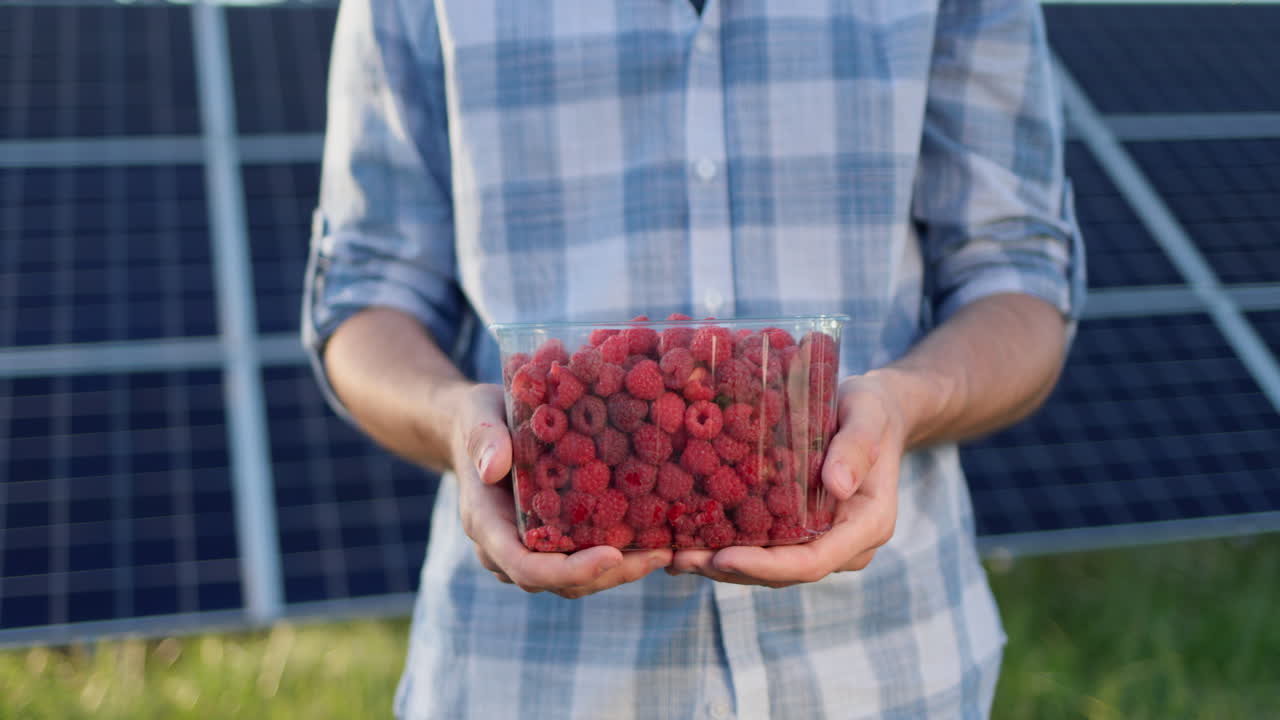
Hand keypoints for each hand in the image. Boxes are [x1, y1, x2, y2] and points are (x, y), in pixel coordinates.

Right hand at [453, 384, 671, 597]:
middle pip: (559, 582)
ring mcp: (527, 550)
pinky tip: (651, 541)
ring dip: (619, 572)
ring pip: (574, 581)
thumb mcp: (479, 417)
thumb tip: (492, 468)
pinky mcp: (547, 542)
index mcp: (487, 524)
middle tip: (660, 556)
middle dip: (609, 574)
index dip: (569, 570)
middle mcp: (505, 548)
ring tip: (665, 552)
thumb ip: (484, 440)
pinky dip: (614, 557)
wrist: (478, 427)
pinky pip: (579, 561)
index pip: (526, 566)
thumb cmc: (479, 418)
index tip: (612, 556)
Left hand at [668, 372, 906, 586]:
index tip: (722, 557)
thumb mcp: (868, 416)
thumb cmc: (871, 411)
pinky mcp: (800, 531)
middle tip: (679, 559)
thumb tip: (838, 485)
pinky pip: (764, 547)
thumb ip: (856, 448)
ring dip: (720, 564)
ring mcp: (821, 542)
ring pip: (768, 567)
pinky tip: (684, 541)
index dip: (766, 566)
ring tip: (672, 556)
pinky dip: (726, 547)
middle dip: (730, 569)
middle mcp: (843, 545)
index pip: (813, 561)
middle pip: (782, 572)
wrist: (873, 413)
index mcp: (866, 527)